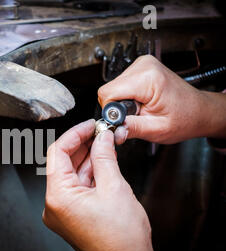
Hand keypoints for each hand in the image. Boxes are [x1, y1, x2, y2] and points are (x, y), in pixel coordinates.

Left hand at [43, 119, 161, 250]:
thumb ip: (104, 157)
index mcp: (58, 197)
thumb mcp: (114, 187)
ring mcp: (61, 212)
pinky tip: (102, 163)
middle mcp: (53, 205)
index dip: (75, 134)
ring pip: (70, 176)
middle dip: (82, 146)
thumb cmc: (122, 238)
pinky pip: (76, 189)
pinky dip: (88, 175)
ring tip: (104, 144)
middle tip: (100, 132)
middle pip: (62, 164)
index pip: (58, 153)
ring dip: (87, 159)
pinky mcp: (70, 217)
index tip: (90, 125)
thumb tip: (101, 137)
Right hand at [98, 55, 225, 144]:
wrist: (198, 111)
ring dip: (123, 101)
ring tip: (143, 107)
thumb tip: (112, 130)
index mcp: (148, 78)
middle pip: (109, 89)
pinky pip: (120, 84)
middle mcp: (144, 66)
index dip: (112, 110)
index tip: (126, 119)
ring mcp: (142, 64)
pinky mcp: (141, 67)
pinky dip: (127, 96)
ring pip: (113, 87)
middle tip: (139, 114)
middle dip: (119, 106)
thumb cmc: (184, 118)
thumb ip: (131, 128)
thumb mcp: (156, 129)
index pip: (108, 93)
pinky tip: (142, 100)